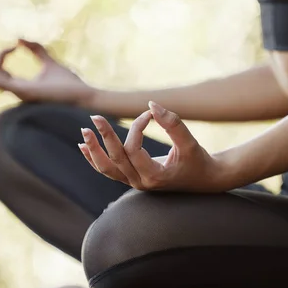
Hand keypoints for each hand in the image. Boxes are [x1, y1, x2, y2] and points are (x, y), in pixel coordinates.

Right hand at [0, 39, 96, 105]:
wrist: (82, 96)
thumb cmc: (69, 84)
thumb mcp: (49, 62)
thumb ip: (36, 50)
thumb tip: (19, 39)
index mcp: (21, 85)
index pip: (0, 69)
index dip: (2, 55)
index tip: (13, 45)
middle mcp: (17, 91)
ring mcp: (20, 93)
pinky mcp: (26, 93)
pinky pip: (3, 84)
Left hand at [78, 101, 230, 192]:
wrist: (204, 179)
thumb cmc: (198, 160)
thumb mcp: (190, 141)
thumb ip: (172, 123)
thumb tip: (151, 105)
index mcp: (154, 177)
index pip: (134, 150)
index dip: (136, 128)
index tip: (148, 115)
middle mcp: (141, 183)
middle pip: (115, 160)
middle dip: (104, 137)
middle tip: (95, 117)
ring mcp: (135, 183)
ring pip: (106, 169)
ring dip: (94, 150)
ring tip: (84, 132)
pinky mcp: (133, 179)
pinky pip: (109, 171)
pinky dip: (95, 159)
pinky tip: (84, 146)